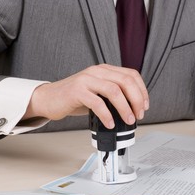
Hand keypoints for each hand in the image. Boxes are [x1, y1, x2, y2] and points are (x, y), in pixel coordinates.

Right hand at [23, 64, 148, 128]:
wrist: (49, 98)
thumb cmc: (74, 97)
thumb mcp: (97, 92)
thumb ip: (113, 95)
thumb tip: (132, 110)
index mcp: (105, 70)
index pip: (131, 75)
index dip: (142, 91)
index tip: (144, 106)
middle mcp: (97, 71)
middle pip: (126, 81)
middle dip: (137, 100)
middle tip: (138, 115)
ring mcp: (86, 80)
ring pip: (114, 90)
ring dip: (125, 107)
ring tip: (128, 120)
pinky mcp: (77, 91)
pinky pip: (97, 102)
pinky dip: (107, 115)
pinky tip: (110, 123)